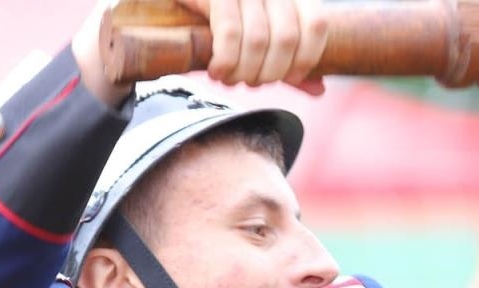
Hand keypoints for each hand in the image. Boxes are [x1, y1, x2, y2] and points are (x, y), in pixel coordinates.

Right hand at [178, 0, 330, 93]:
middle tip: (250, 82)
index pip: (316, 24)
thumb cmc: (216, 17)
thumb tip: (319, 89)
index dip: (306, 59)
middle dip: (269, 73)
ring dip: (245, 72)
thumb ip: (289, 57)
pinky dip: (225, 62)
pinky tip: (216, 70)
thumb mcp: (258, 32)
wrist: (159, 1)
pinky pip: (229, 33)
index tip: (288, 76)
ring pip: (259, 41)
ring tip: (230, 78)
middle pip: (287, 39)